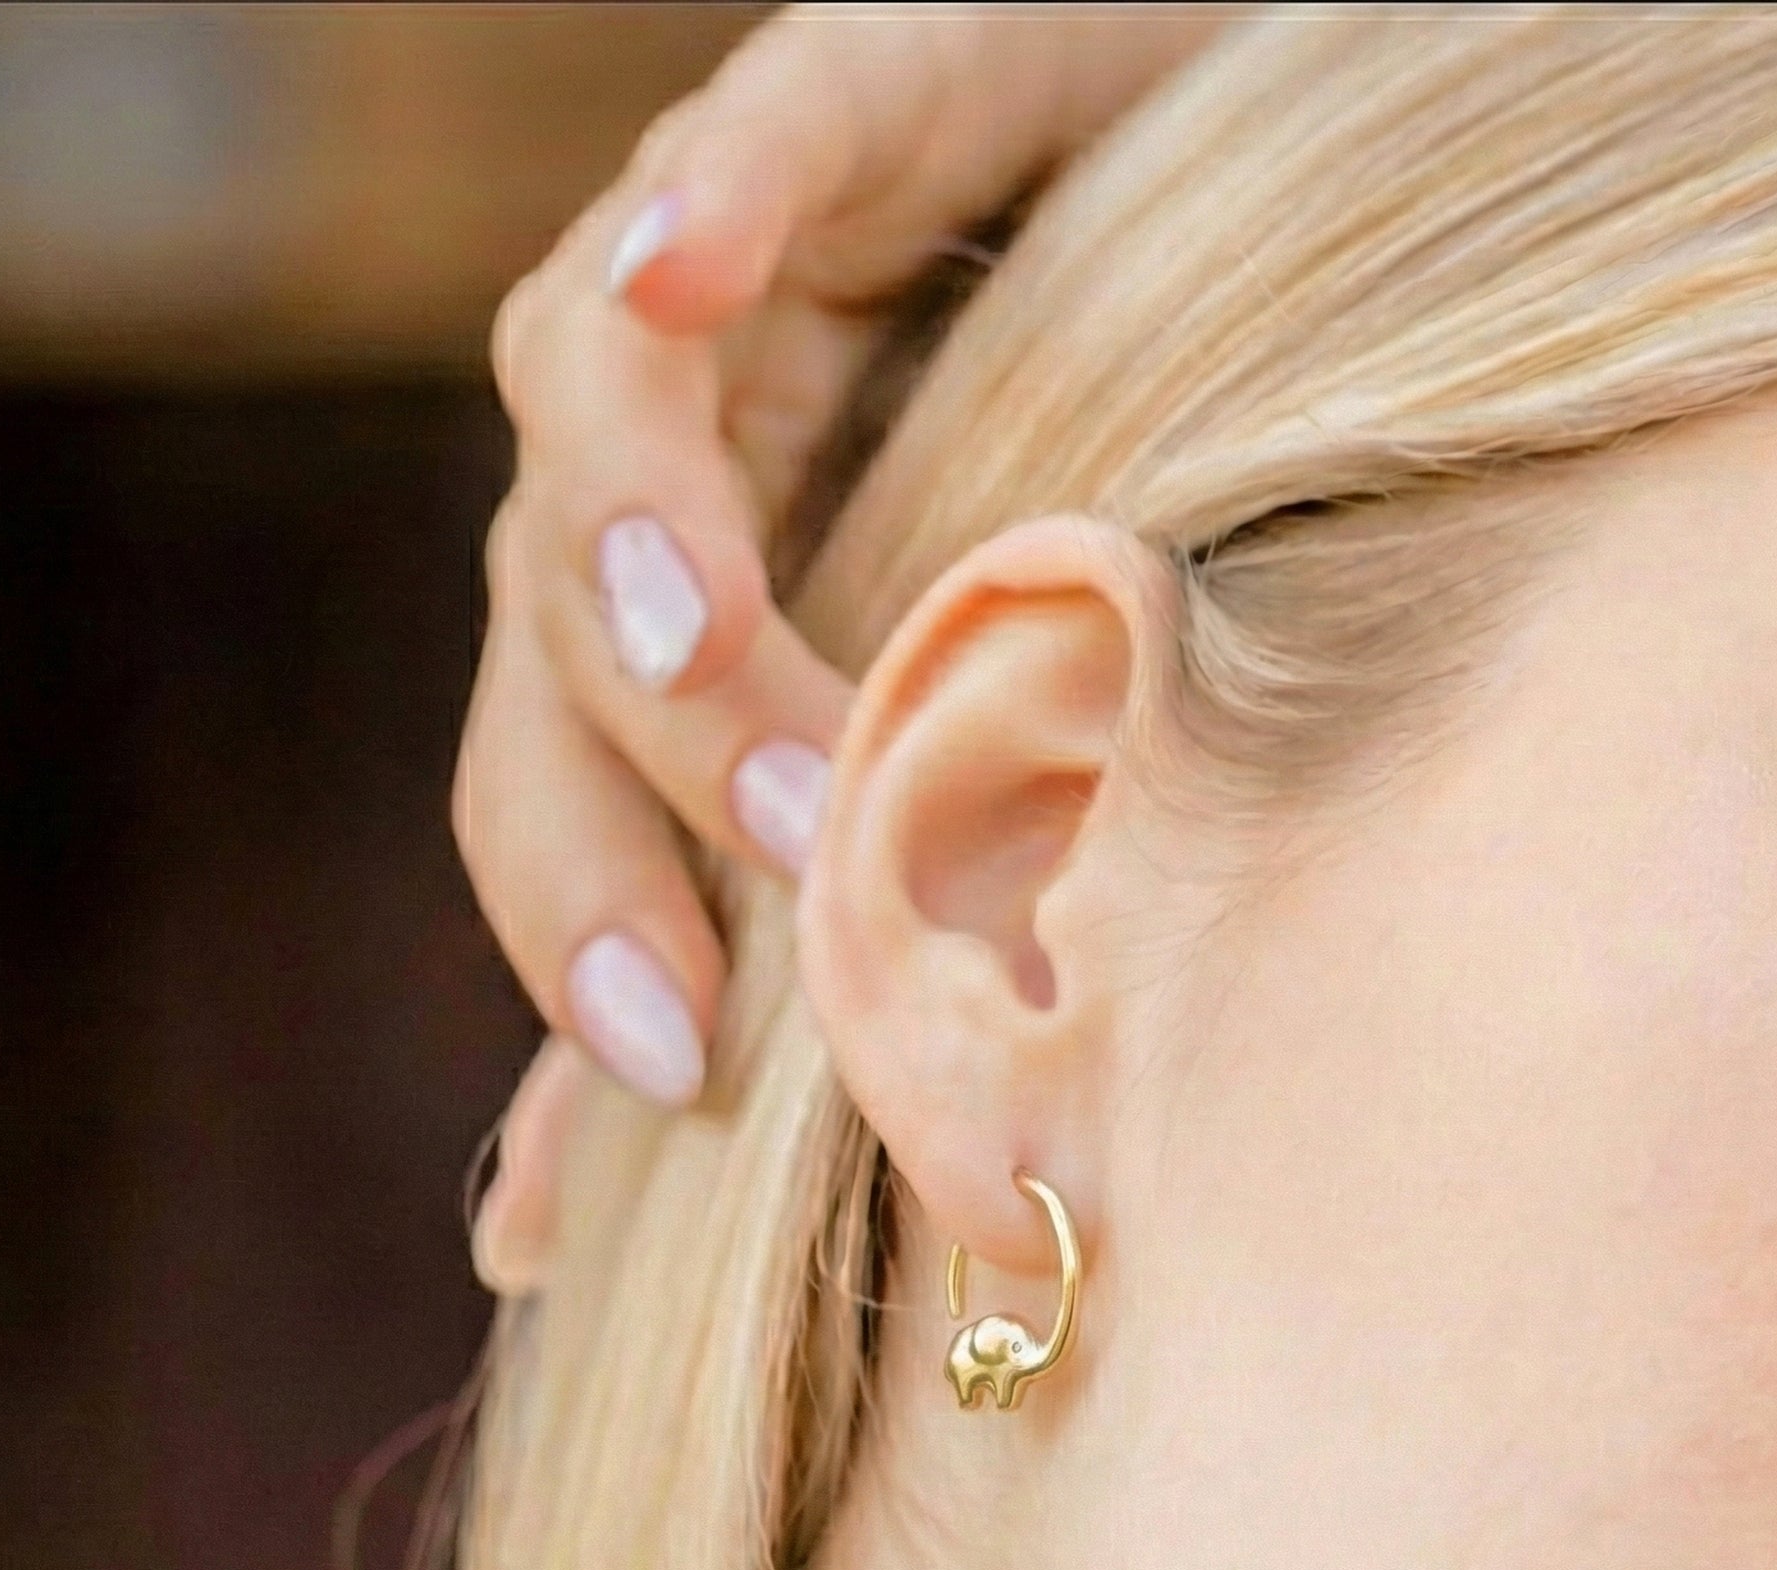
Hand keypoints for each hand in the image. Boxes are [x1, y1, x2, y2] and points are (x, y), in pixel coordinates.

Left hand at [460, 3, 1229, 1294]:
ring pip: (594, 405)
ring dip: (658, 544)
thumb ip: (759, 961)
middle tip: (805, 870)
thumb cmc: (1102, 526)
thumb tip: (532, 1249)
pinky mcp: (846, 99)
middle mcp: (661, 456)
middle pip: (540, 616)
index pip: (551, 782)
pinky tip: (696, 256)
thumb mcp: (942, 768)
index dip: (582, 919)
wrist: (1244, 228)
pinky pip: (760, 130)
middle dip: (637, 766)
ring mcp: (735, 276)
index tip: (680, 1073)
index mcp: (667, 621)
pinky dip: (715, 192)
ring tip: (755, 666)